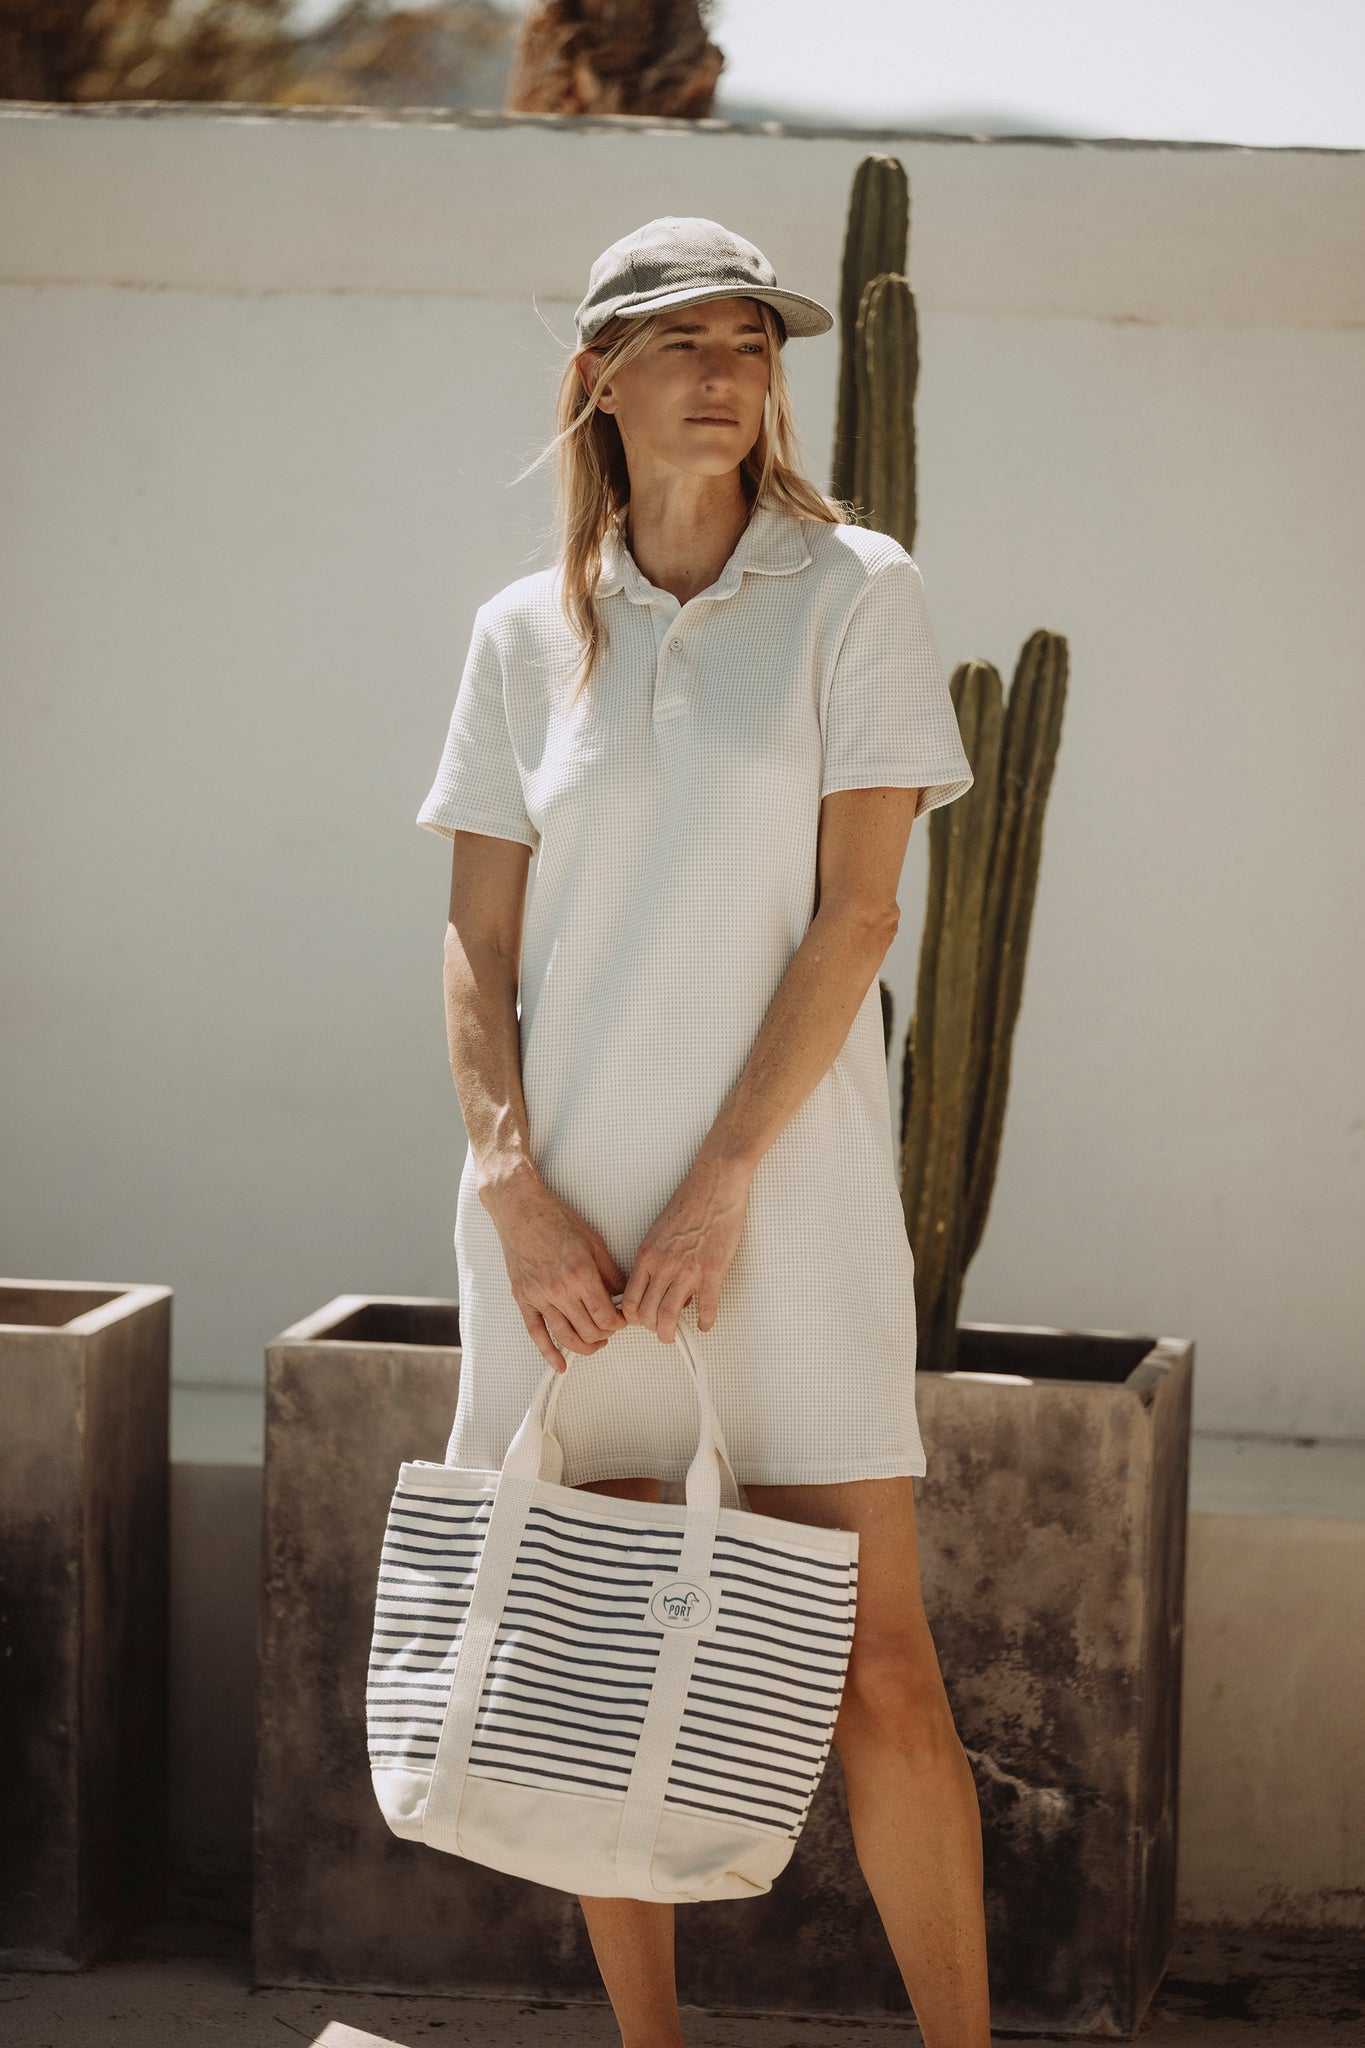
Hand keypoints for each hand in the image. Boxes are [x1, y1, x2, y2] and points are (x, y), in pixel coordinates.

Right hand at [480, 1165, 628, 1373]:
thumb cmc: (557, 1220)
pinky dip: (549, 1353)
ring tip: (596, 1344)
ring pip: (565, 1337)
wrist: (521, 1210)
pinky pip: (536, 1333)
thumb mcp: (594, 1242)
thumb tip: (624, 1295)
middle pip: (589, 1330)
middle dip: (606, 1335)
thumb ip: (611, 1273)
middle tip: (612, 1329)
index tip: (624, 1319)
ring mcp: (539, 1296)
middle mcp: (560, 1290)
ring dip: (584, 1347)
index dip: (620, 1323)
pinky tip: (560, 1365)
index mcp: (581, 1275)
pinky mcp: (524, 1299)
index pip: (607, 1316)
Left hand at [621, 1150, 753, 1343]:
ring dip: (670, 1332)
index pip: (630, 1299)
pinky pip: (707, 1307)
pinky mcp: (713, 1270)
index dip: (632, 1317)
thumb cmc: (688, 1203)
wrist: (715, 1185)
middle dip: (650, 1328)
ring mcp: (689, 1269)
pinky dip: (705, 1321)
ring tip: (673, 1335)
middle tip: (657, 1331)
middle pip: (647, 1312)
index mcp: (648, 1255)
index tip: (638, 1321)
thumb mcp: (658, 1232)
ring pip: (670, 1315)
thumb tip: (656, 1285)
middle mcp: (664, 1265)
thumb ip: (654, 1259)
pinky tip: (705, 1323)